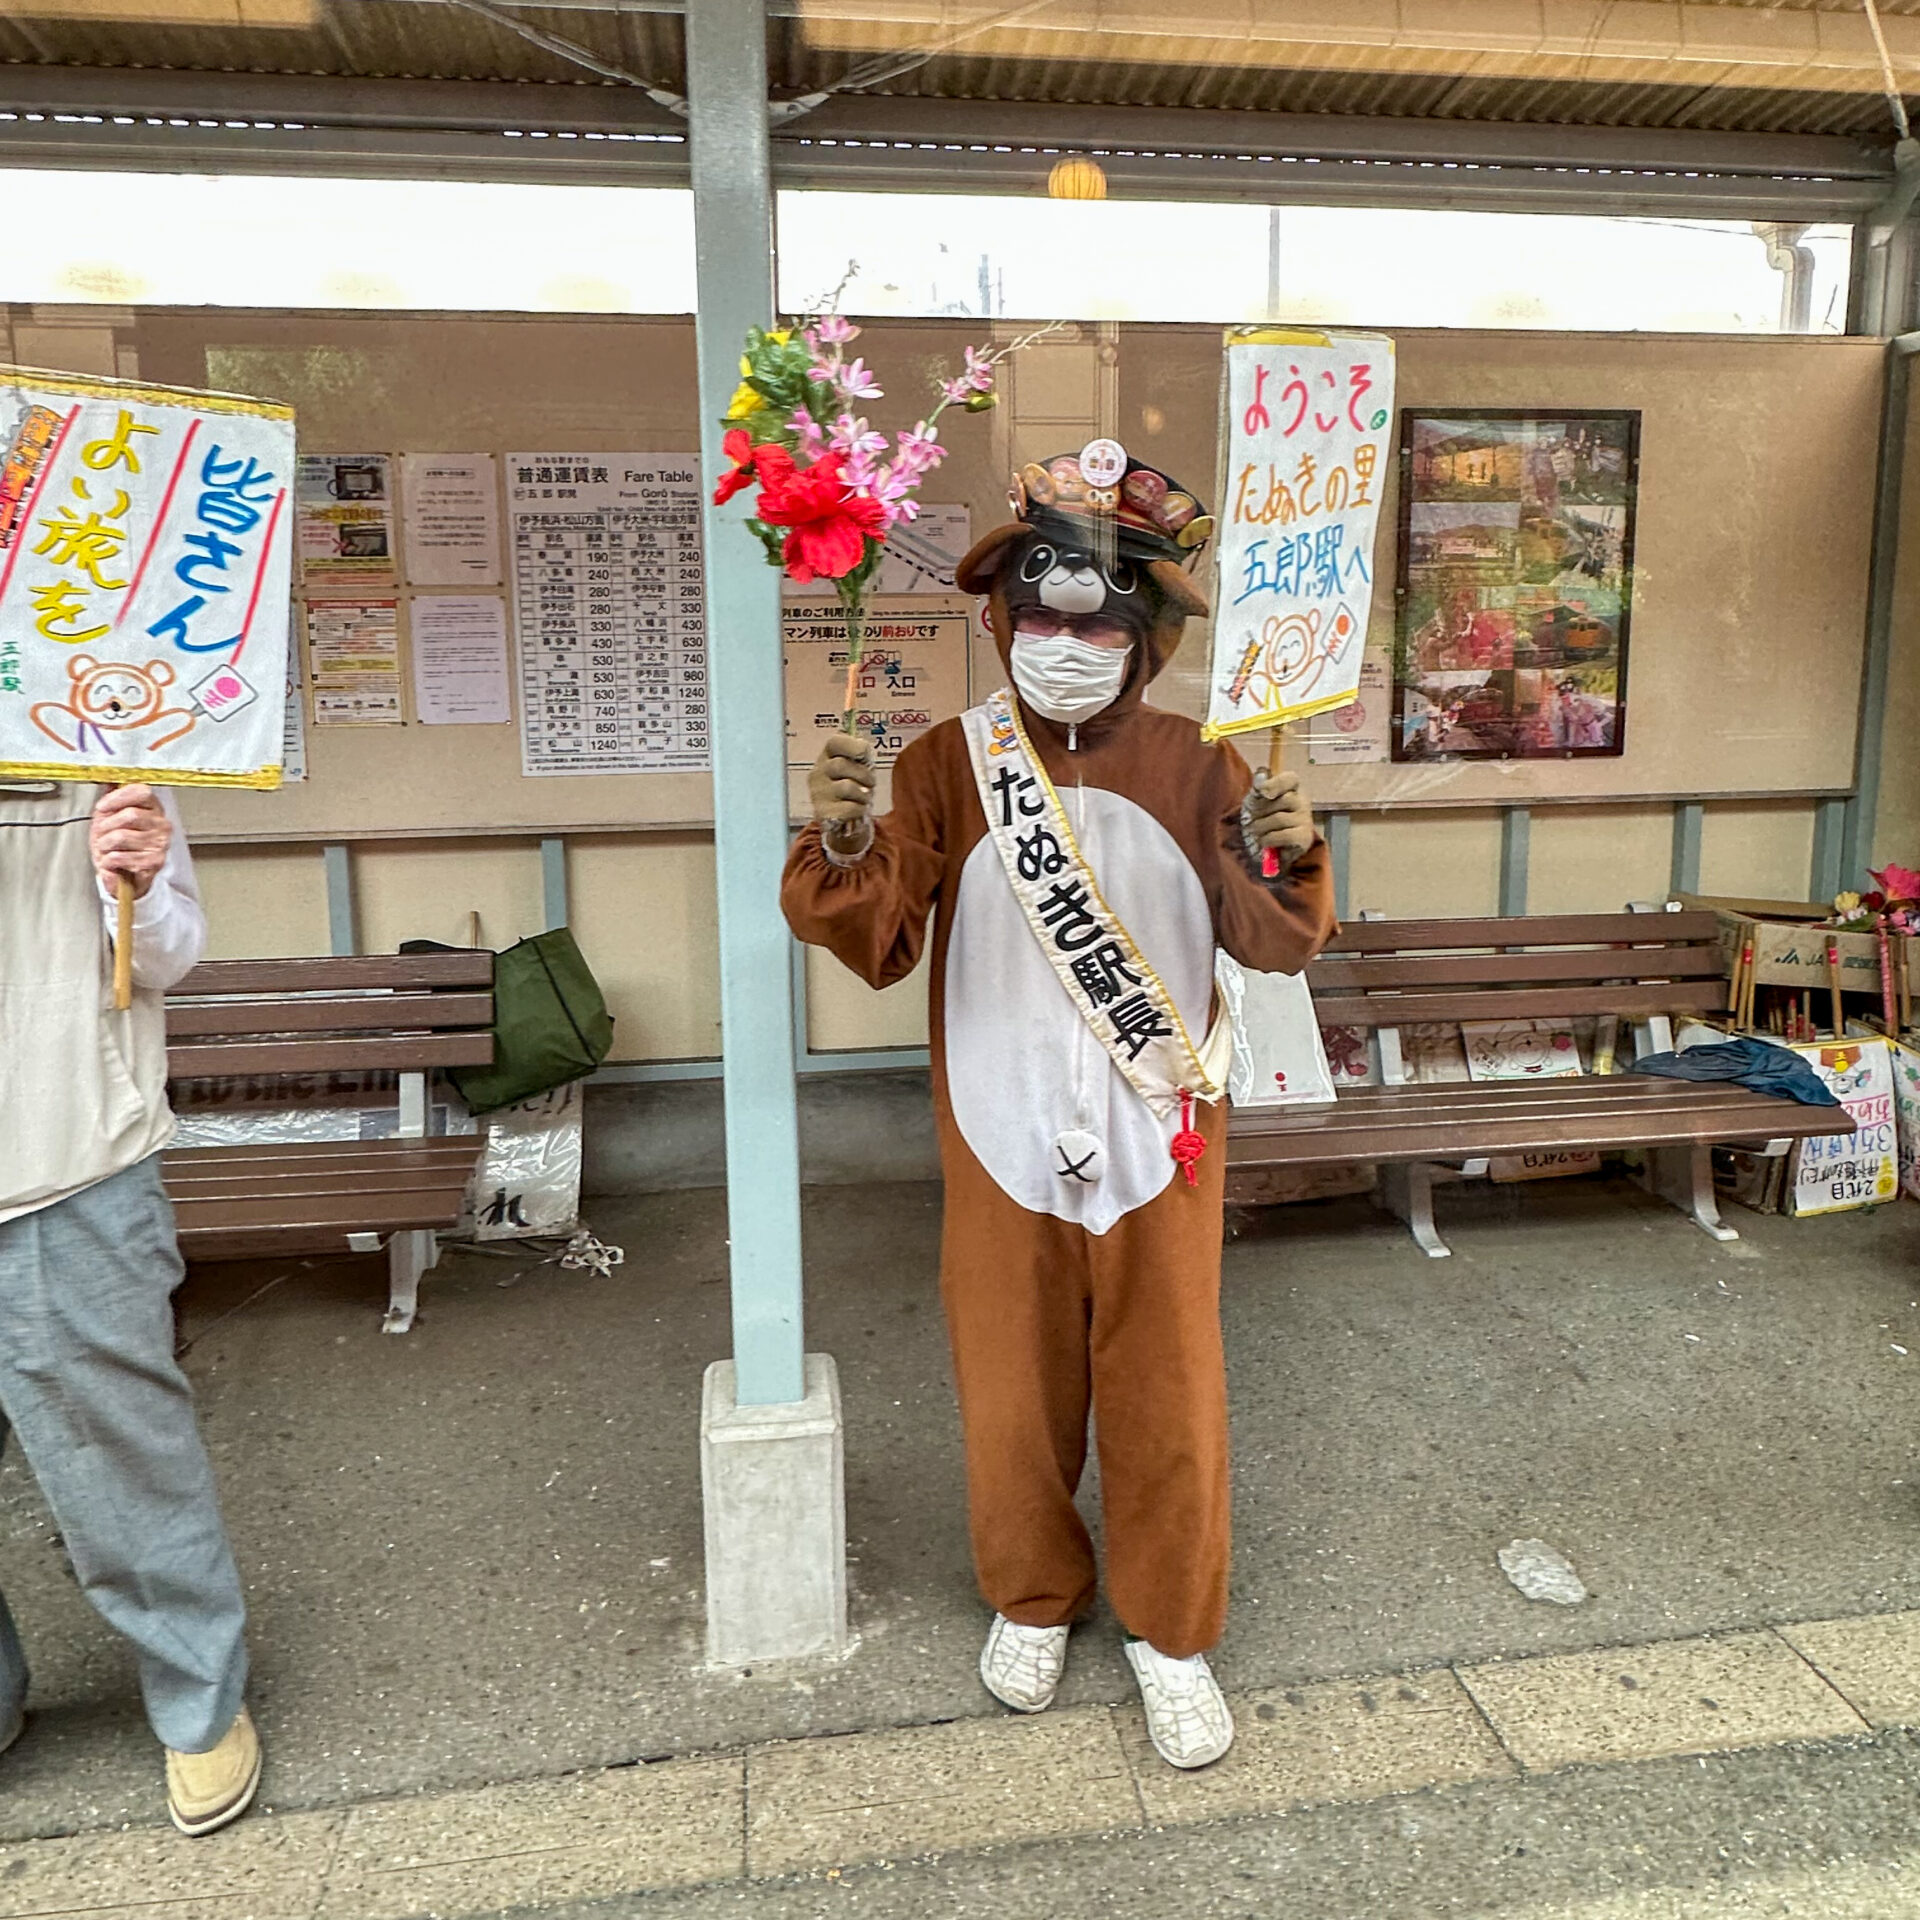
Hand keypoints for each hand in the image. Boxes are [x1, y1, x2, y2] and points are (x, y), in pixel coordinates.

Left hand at [91, 784, 171, 900]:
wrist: (126, 876)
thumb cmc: (119, 846)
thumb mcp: (112, 817)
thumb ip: (112, 797)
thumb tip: (107, 778)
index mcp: (154, 808)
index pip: (142, 792)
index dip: (118, 798)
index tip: (103, 807)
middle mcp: (162, 825)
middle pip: (130, 815)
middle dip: (107, 826)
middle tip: (102, 834)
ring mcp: (160, 844)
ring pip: (121, 836)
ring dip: (105, 845)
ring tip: (106, 848)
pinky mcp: (154, 862)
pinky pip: (120, 856)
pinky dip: (108, 860)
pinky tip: (112, 861)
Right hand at [810, 731, 875, 850]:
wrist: (843, 818)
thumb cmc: (853, 786)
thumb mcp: (857, 767)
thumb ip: (860, 755)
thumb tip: (864, 749)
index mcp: (827, 756)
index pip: (834, 743)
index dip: (850, 745)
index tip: (863, 754)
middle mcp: (817, 772)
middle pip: (841, 765)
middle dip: (863, 774)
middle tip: (871, 783)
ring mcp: (818, 793)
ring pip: (846, 787)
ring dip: (863, 793)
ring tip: (864, 797)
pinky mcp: (822, 813)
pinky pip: (849, 807)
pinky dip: (860, 808)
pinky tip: (857, 809)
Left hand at [1243, 768, 1315, 863]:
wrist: (1266, 848)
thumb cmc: (1262, 820)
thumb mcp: (1255, 801)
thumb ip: (1258, 787)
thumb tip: (1261, 773)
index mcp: (1291, 789)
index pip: (1290, 779)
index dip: (1276, 783)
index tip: (1262, 792)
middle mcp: (1302, 802)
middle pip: (1284, 799)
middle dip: (1261, 811)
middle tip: (1252, 820)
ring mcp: (1306, 820)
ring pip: (1280, 818)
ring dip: (1261, 827)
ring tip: (1256, 832)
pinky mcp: (1304, 838)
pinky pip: (1283, 835)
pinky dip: (1268, 839)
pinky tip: (1264, 841)